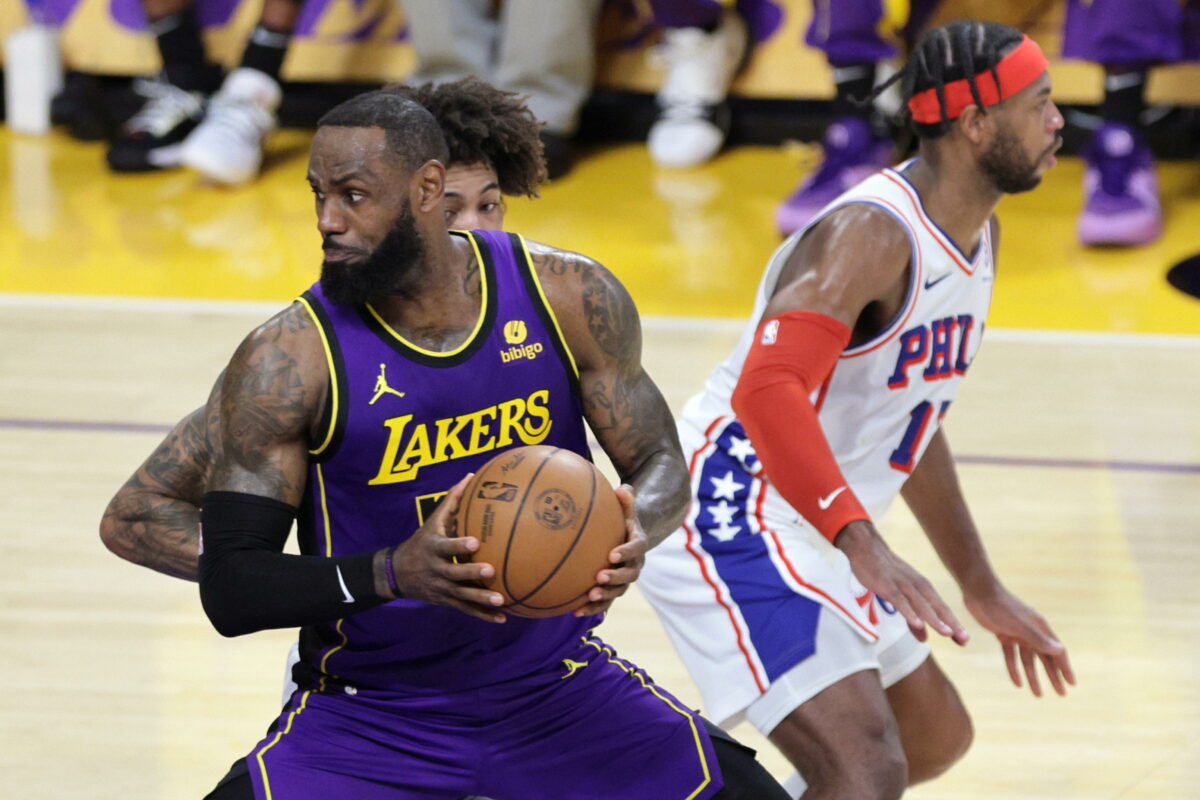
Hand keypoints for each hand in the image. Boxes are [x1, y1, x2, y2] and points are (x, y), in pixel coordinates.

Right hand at [390, 473, 506, 622]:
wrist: (397, 573)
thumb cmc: (422, 541)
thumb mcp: (432, 522)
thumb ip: (451, 500)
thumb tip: (471, 476)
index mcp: (434, 548)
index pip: (447, 547)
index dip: (459, 545)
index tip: (475, 541)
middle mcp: (436, 570)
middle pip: (454, 573)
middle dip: (471, 573)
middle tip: (490, 571)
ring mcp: (441, 588)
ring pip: (461, 596)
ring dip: (480, 600)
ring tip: (501, 601)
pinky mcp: (446, 601)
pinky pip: (465, 610)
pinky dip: (483, 616)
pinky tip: (502, 619)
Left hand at [574, 485, 648, 616]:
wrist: (628, 539)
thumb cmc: (623, 520)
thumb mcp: (626, 509)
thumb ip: (626, 500)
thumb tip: (622, 489)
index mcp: (638, 544)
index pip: (636, 548)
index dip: (626, 552)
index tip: (613, 554)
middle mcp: (635, 564)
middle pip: (630, 575)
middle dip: (616, 578)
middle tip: (600, 577)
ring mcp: (625, 579)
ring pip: (618, 592)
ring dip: (605, 596)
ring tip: (590, 596)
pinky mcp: (614, 590)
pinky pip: (605, 602)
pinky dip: (592, 608)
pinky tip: (574, 611)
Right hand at [836, 521, 969, 644]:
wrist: (867, 548)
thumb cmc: (886, 573)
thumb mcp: (902, 595)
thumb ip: (913, 619)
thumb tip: (924, 639)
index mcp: (923, 588)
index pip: (942, 609)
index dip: (954, 624)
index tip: (965, 641)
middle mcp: (917, 586)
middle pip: (937, 607)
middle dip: (951, 624)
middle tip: (964, 640)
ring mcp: (902, 585)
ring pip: (921, 605)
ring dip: (934, 619)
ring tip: (947, 633)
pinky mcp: (887, 586)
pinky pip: (900, 601)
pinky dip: (909, 612)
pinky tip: (917, 624)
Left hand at [965, 584, 1074, 696]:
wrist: (979, 592)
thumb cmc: (1001, 607)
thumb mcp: (1020, 625)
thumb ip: (1038, 638)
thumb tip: (1060, 650)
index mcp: (1040, 628)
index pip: (1057, 652)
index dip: (1065, 668)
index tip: (1072, 684)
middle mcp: (1032, 631)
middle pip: (1045, 658)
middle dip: (1053, 676)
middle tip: (1061, 694)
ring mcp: (1018, 634)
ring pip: (1028, 660)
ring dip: (1033, 676)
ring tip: (1038, 695)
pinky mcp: (1003, 634)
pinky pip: (1011, 655)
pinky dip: (1014, 669)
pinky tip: (1017, 683)